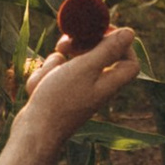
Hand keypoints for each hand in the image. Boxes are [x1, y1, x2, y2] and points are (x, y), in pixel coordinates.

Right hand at [18, 16, 140, 146]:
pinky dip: (45, 78)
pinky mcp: (59, 95)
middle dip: (78, 47)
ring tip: (47, 78)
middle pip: (97, 56)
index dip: (119, 42)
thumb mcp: (85, 68)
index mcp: (110, 82)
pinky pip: (54, 75)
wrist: (34, 132)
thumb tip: (130, 32)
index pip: (129, 59)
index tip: (100, 32)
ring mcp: (78, 92)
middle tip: (65, 44)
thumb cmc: (60, 100)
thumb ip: (107, 50)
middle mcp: (97, 88)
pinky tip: (37, 90)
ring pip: (69, 64)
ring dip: (55, 65)